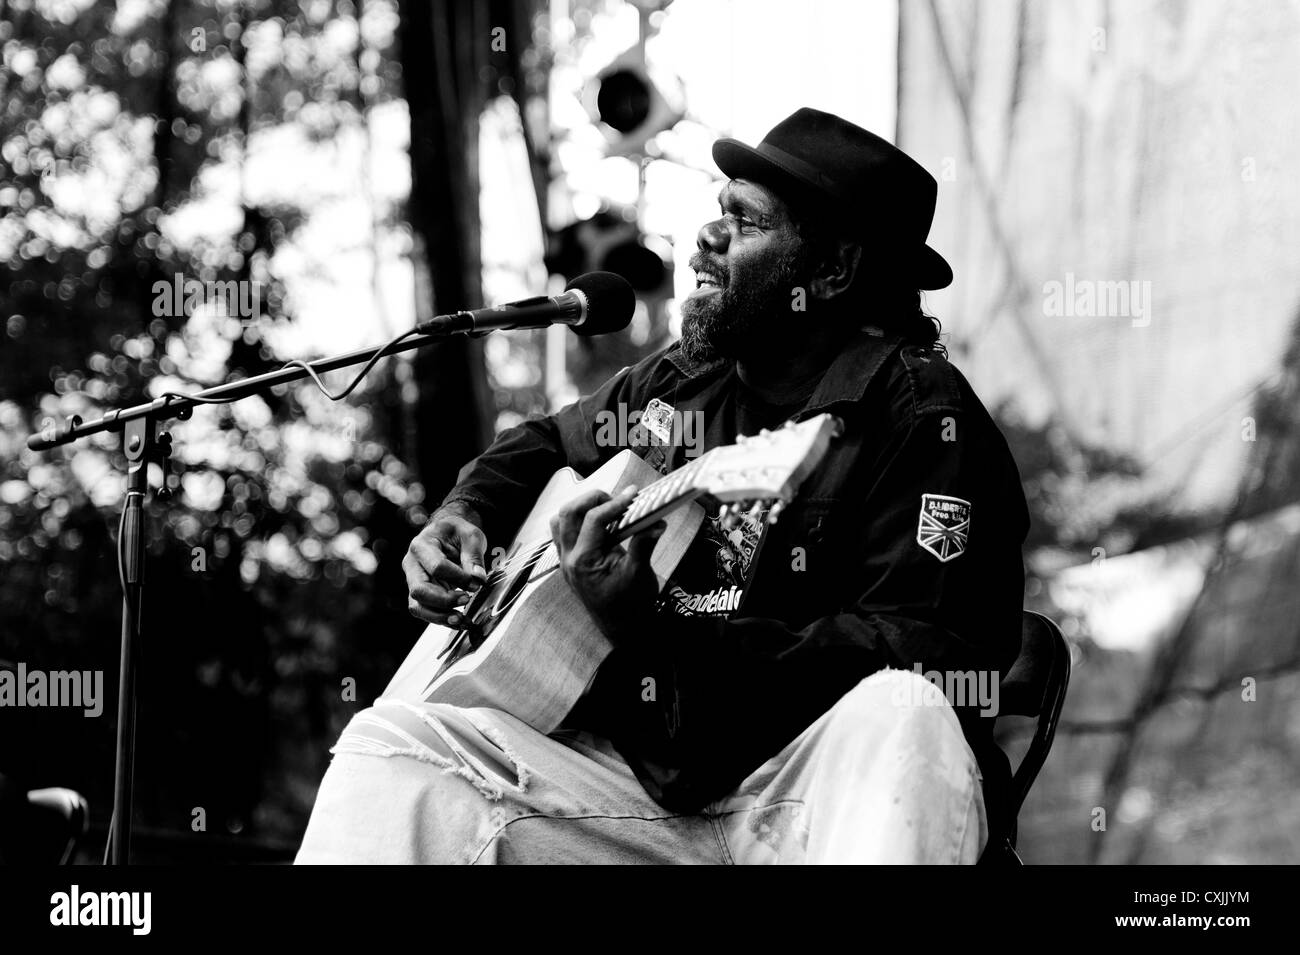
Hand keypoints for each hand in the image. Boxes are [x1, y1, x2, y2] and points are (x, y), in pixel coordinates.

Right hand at [403, 501, 488, 626]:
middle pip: (419, 590)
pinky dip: (442, 620)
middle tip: (467, 599)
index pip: (437, 567)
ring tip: (462, 620)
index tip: (478, 583)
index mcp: (421, 545)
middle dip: (444, 600)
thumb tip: (478, 579)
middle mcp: (411, 564)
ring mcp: (413, 580)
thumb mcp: (470, 535)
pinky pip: (425, 611)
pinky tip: (461, 622)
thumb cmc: (457, 533)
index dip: (458, 578)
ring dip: (440, 616)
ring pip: (418, 606)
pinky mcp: (420, 593)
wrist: (446, 535)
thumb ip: (474, 555)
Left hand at [550, 486, 665, 641]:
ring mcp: (566, 561)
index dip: (615, 502)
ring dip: (580, 508)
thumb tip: (657, 521)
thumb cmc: (631, 606)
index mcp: (583, 561)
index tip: (633, 494)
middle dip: (593, 499)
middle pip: (568, 513)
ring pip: (560, 521)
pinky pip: (564, 533)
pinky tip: (600, 523)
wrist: (624, 629)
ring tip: (606, 508)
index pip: (593, 519)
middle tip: (618, 499)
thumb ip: (645, 543)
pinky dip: (578, 521)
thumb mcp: (640, 574)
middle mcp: (569, 559)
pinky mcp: (571, 562)